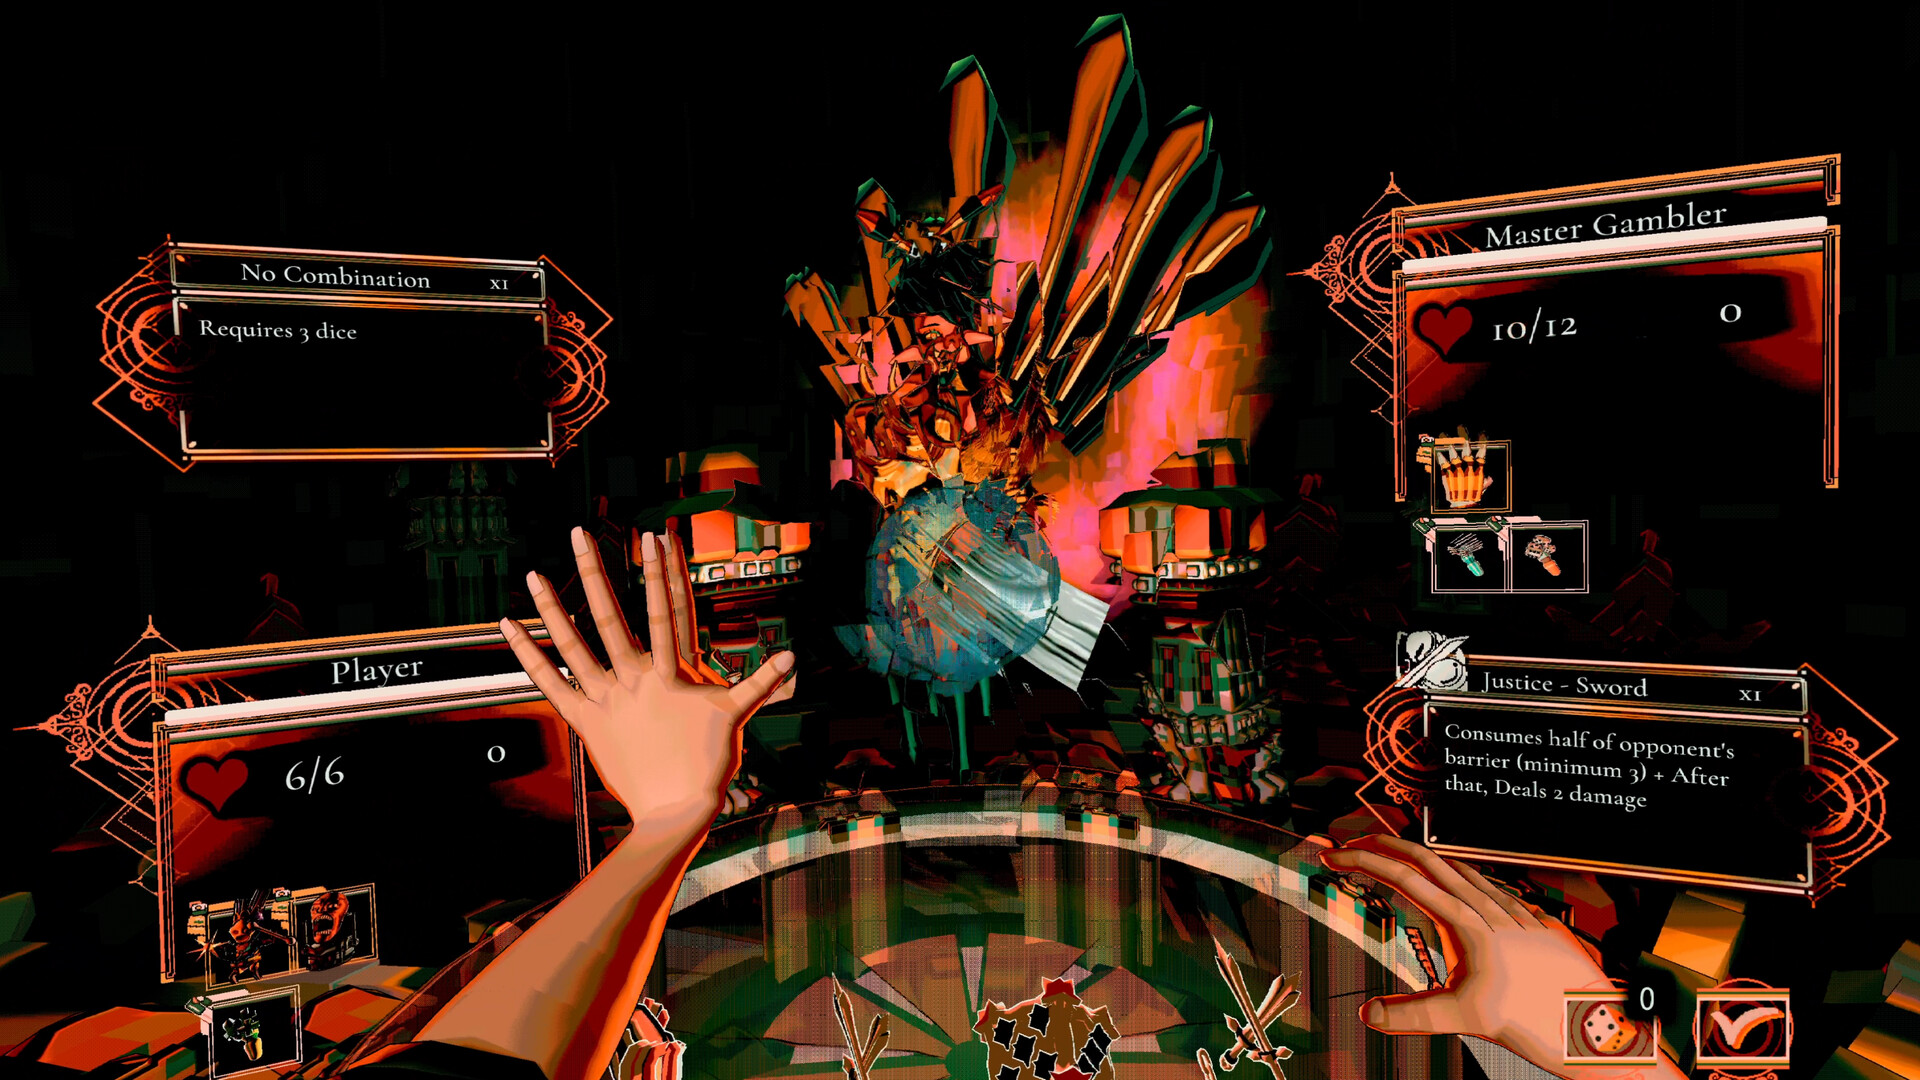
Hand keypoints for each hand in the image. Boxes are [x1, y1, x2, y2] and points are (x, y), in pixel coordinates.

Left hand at [501, 527, 795, 829]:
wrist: (675, 810)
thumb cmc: (706, 766)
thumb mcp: (734, 717)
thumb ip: (759, 681)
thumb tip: (792, 657)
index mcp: (671, 674)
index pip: (667, 610)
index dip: (661, 571)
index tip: (653, 537)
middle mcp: (634, 680)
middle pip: (610, 616)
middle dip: (594, 571)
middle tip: (579, 534)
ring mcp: (607, 700)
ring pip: (572, 645)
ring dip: (552, 608)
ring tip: (533, 575)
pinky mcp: (585, 721)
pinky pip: (550, 684)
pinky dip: (530, 657)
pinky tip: (511, 630)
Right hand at [1322, 835, 1677, 1078]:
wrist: (1595, 1024)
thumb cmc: (1539, 1020)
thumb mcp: (1465, 1019)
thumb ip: (1412, 1014)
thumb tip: (1369, 1014)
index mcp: (1465, 922)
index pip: (1403, 877)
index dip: (1363, 862)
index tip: (1335, 857)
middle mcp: (1488, 906)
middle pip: (1427, 858)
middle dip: (1384, 844)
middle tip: (1352, 843)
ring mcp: (1512, 909)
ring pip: (1458, 865)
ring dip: (1420, 855)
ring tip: (1396, 857)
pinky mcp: (1531, 919)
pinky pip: (1488, 882)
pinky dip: (1458, 873)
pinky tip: (1461, 884)